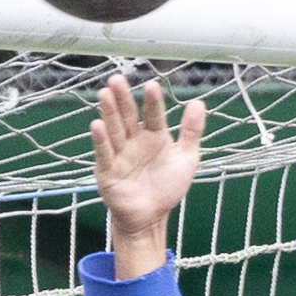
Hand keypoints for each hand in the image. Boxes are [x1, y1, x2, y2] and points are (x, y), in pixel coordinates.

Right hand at [90, 68, 206, 270]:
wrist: (151, 216)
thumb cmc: (167, 186)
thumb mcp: (186, 159)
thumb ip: (191, 132)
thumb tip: (199, 103)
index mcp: (155, 136)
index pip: (153, 115)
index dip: (152, 101)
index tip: (151, 85)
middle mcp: (135, 141)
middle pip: (128, 116)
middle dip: (122, 98)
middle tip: (117, 79)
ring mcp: (120, 154)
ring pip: (114, 129)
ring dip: (108, 112)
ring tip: (105, 93)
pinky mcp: (107, 170)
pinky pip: (104, 153)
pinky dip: (101, 140)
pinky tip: (97, 125)